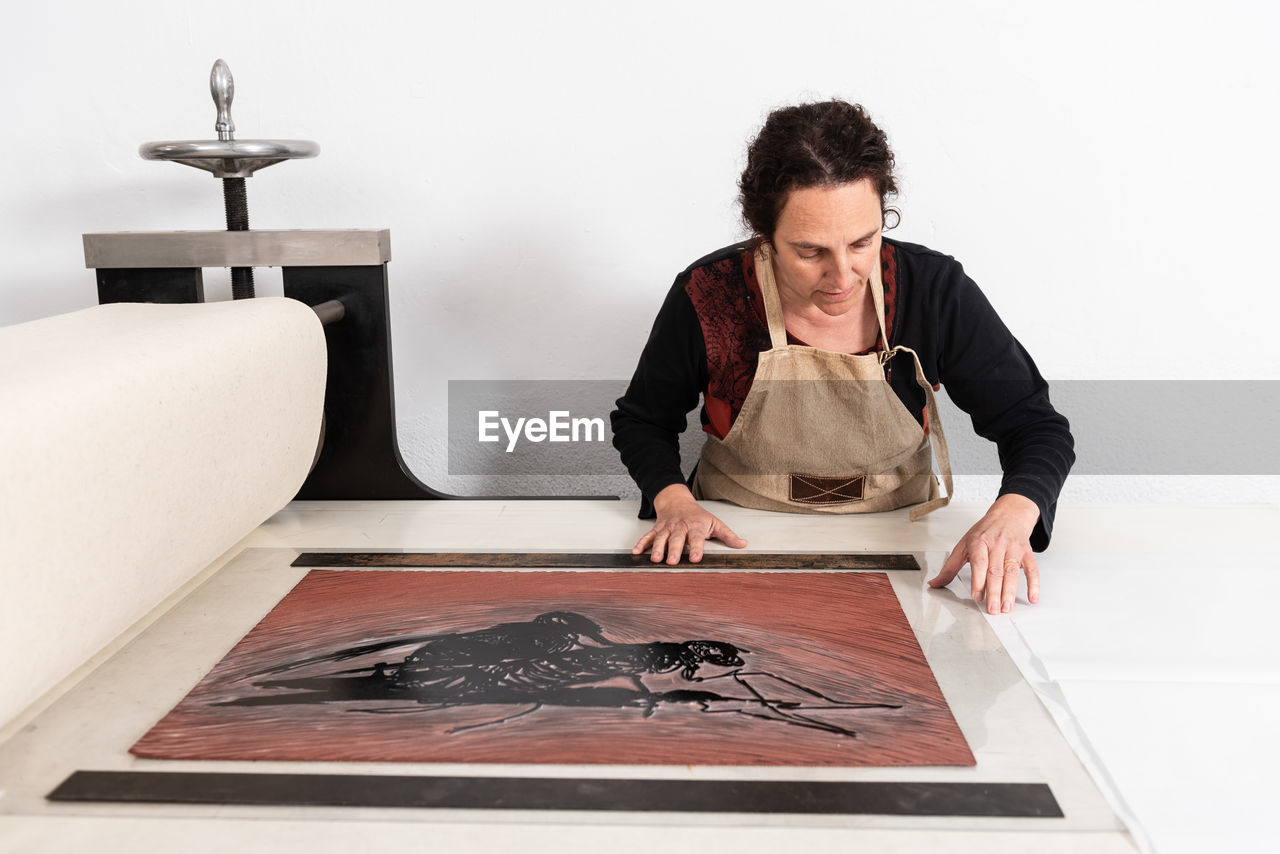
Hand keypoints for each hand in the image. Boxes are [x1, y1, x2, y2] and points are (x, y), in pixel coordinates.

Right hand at [632, 484, 746, 564]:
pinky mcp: (656, 529)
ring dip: (656, 548)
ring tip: (654, 559)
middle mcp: (680, 527)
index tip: (696, 558)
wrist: (676, 500)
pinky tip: (636, 552)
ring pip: (660, 538)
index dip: (696, 548)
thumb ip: (728, 536)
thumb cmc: (697, 515)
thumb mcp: (714, 522)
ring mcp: (666, 528)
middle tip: (672, 561)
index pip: (696, 538)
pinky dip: (641, 544)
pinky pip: (647, 536)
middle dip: (673, 550)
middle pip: (676, 539)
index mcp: (695, 526)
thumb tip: (742, 544)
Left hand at [928, 494, 1040, 613]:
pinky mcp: (1027, 552)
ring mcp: (1013, 548)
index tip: (977, 596)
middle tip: (992, 609)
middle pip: (996, 571)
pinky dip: (1034, 584)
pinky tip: (1032, 598)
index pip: (979, 562)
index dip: (978, 580)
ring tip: (1007, 608)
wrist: (1009, 514)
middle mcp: (997, 545)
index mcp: (979, 542)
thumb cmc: (985, 531)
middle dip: (994, 592)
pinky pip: (1032, 569)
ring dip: (1010, 592)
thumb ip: (950, 567)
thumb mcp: (964, 545)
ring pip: (1012, 572)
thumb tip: (934, 584)